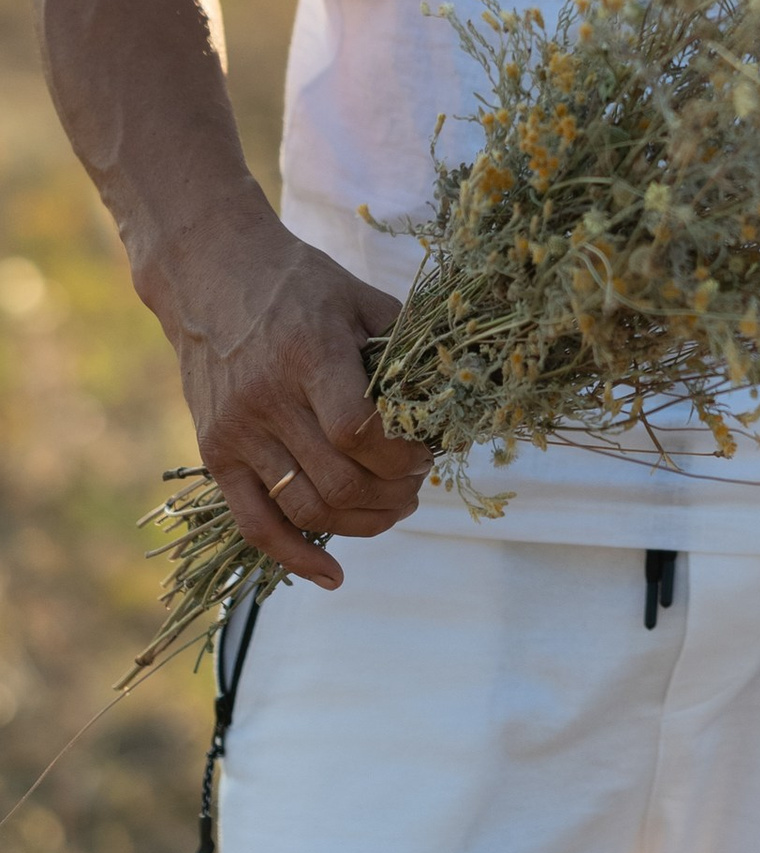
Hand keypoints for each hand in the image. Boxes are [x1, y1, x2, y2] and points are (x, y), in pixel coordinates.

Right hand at [154, 193, 431, 585]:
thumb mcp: (359, 298)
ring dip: (361, 523)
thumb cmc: (300, 285)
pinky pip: (254, 523)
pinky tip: (333, 575)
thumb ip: (403, 347)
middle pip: (339, 478)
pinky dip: (295, 556)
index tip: (427, 452)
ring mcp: (237, 432)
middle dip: (394, 494)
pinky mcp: (215, 454)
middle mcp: (268, 398)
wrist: (210, 277)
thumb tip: (455, 397)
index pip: (359, 431)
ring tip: (392, 510)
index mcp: (310, 354)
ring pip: (306, 506)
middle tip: (417, 485)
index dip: (403, 456)